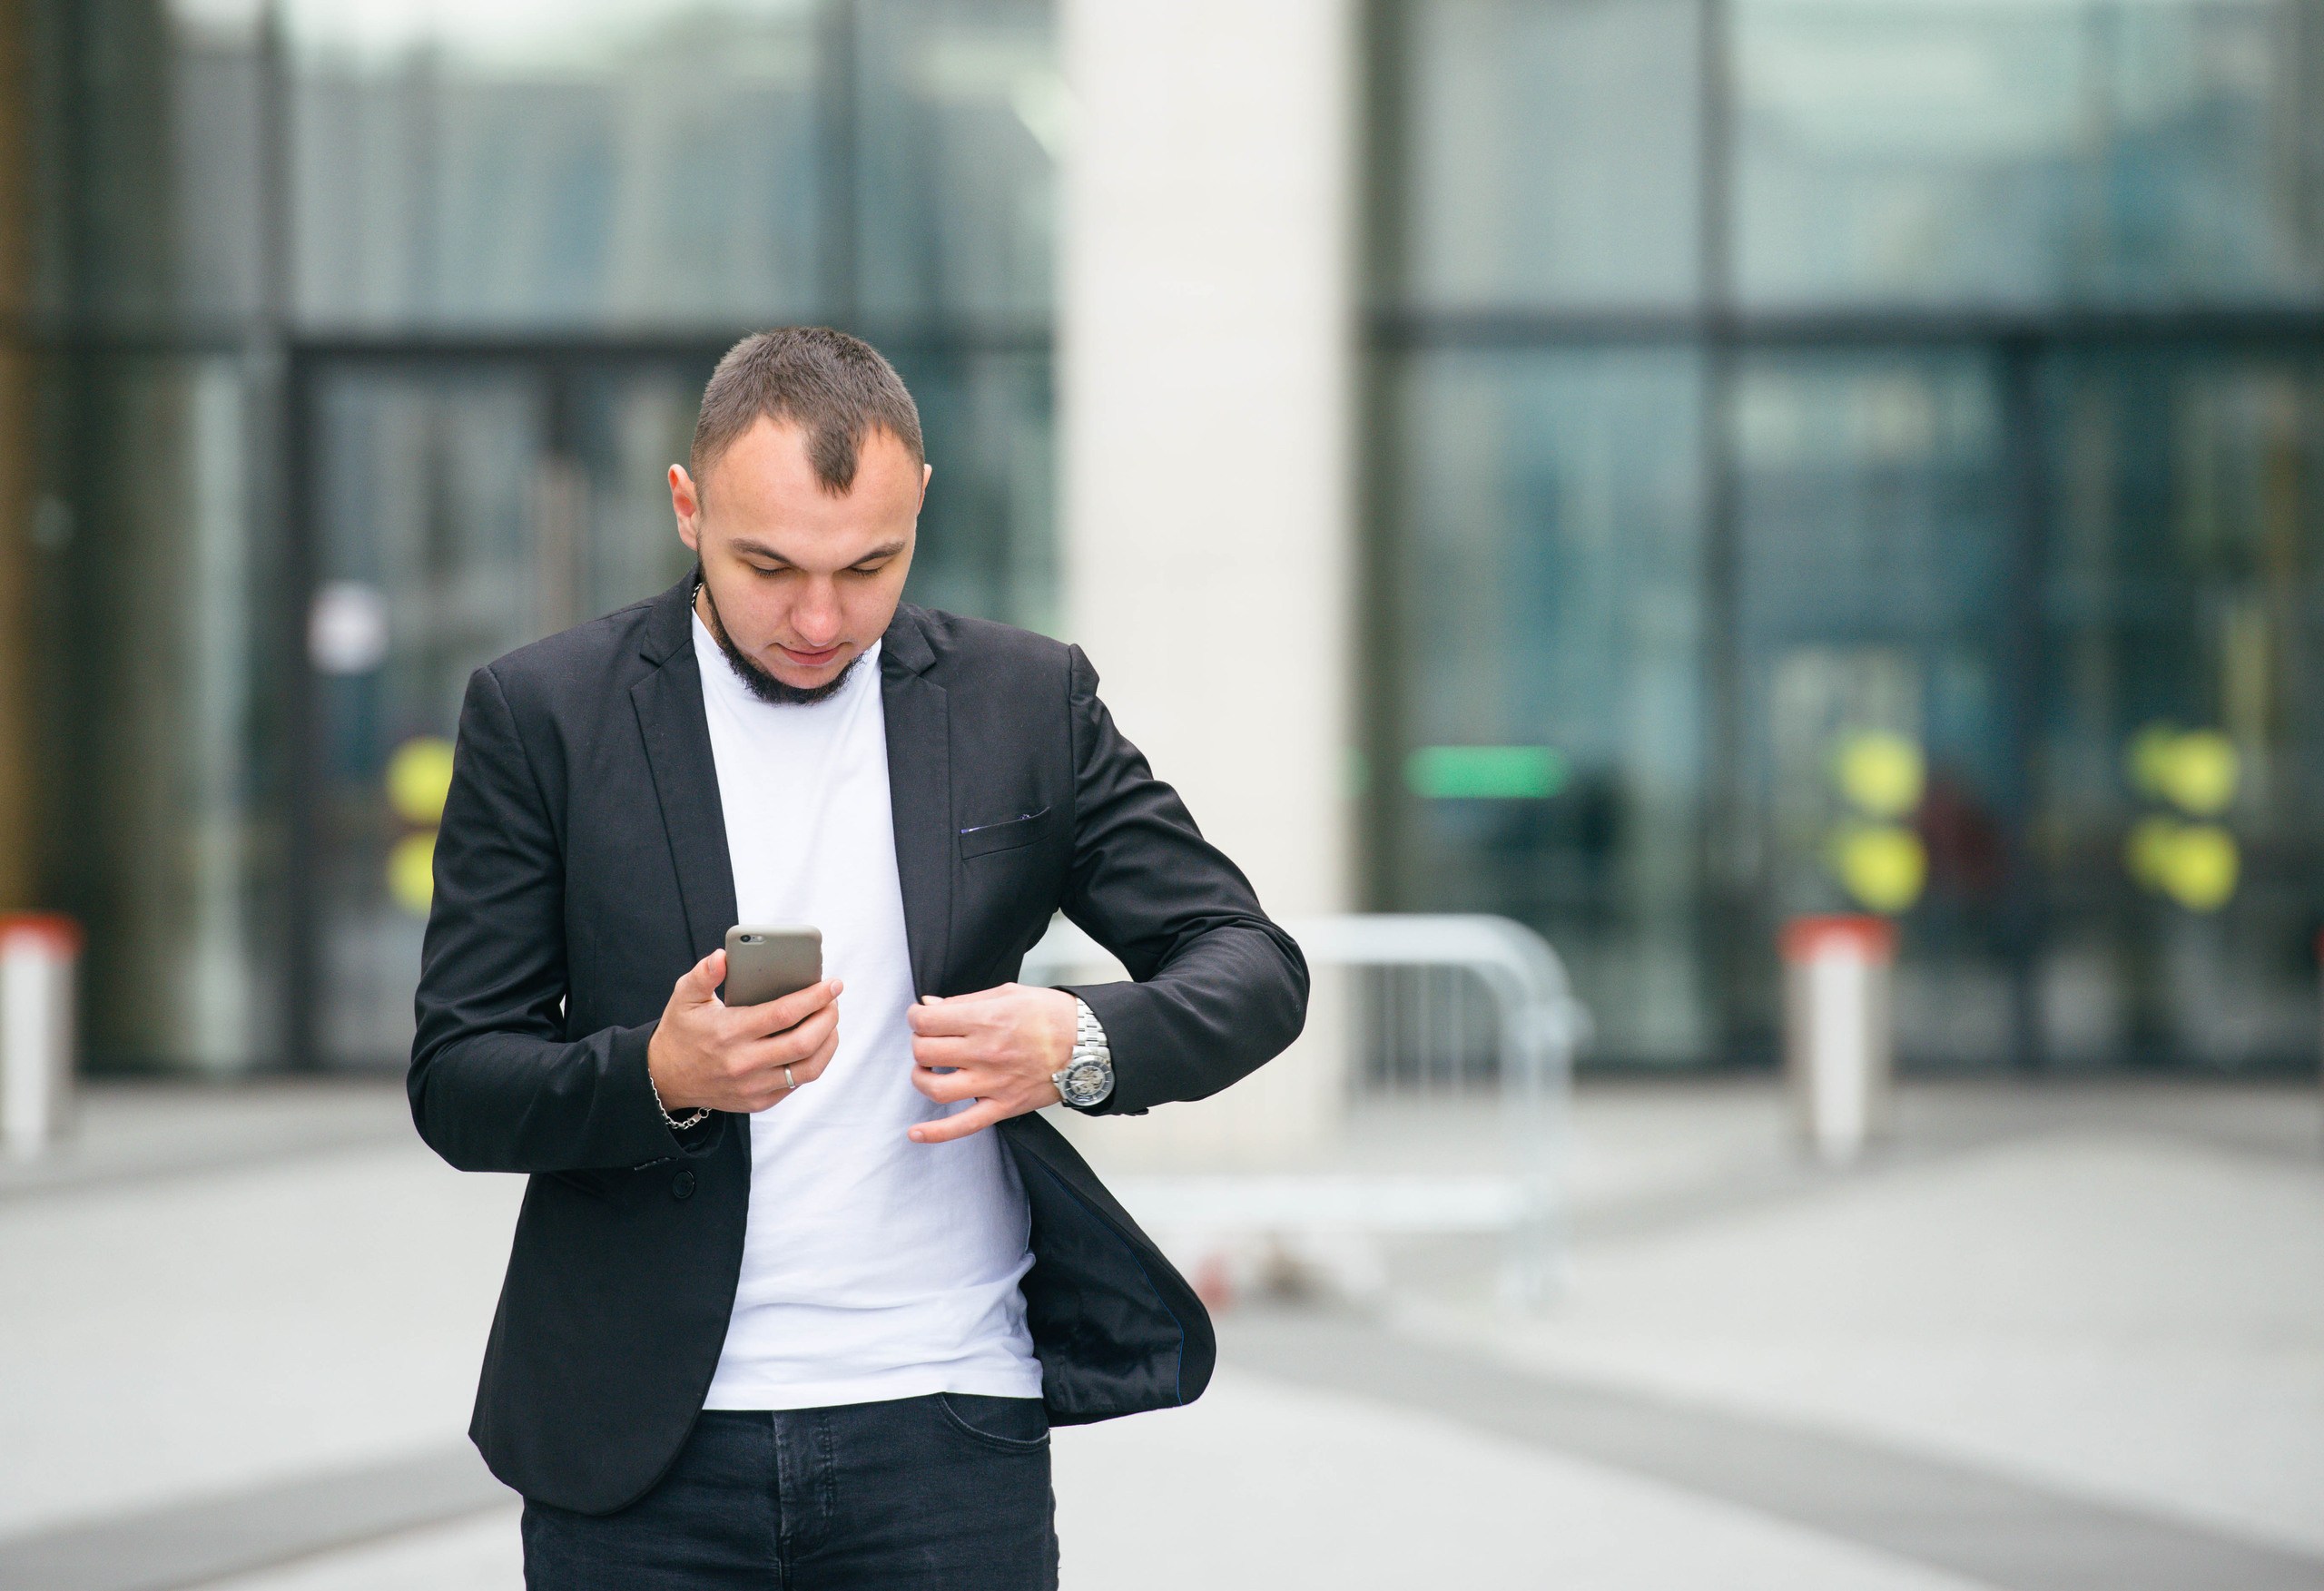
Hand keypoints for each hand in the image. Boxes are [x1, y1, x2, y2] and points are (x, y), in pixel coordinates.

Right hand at [648, 949, 842, 1114]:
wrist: (665, 1079)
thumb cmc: (682, 1031)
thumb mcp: (685, 998)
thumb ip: (704, 974)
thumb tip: (723, 956)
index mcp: (730, 1032)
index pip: (784, 1014)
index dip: (814, 997)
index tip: (832, 984)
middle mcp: (744, 1063)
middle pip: (804, 1042)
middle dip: (829, 1017)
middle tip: (834, 1000)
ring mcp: (753, 1086)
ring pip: (808, 1069)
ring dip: (828, 1043)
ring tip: (831, 1022)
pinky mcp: (758, 1101)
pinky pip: (797, 1084)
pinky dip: (813, 1062)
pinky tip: (816, 1043)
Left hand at [904, 983, 1077, 1143]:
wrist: (1090, 1044)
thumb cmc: (1053, 1016)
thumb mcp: (1009, 994)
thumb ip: (966, 1001)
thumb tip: (931, 1005)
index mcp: (986, 1020)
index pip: (927, 1021)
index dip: (917, 1017)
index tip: (921, 1017)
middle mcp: (985, 1052)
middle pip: (925, 1052)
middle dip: (919, 1043)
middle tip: (929, 1040)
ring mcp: (993, 1083)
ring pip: (936, 1088)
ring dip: (922, 1079)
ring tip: (928, 1071)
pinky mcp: (1003, 1106)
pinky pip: (963, 1125)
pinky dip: (936, 1132)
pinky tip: (916, 1132)